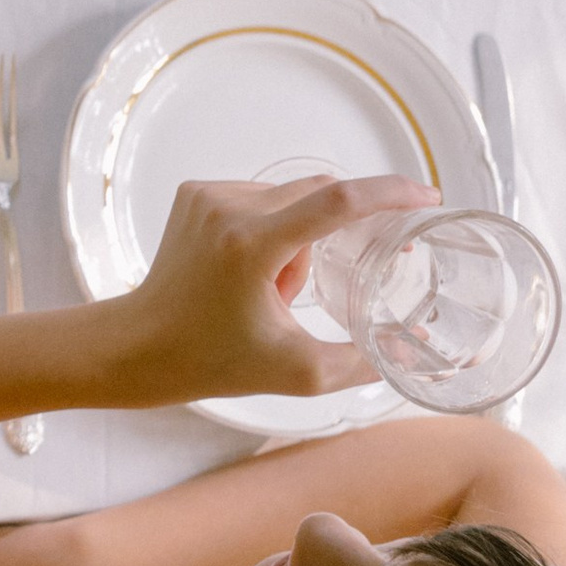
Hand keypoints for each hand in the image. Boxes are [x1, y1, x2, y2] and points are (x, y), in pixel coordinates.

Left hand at [114, 175, 436, 406]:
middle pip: (319, 196)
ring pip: (291, 198)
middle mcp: (229, 208)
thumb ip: (361, 361)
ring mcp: (208, 195)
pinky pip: (261, 196)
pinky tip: (248, 271)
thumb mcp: (297, 372)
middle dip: (332, 239)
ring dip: (300, 236)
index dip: (392, 194)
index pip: (339, 200)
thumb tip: (408, 350)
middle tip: (323, 286)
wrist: (139, 347)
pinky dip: (272, 227)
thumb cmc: (209, 360)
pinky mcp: (195, 194)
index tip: (426, 197)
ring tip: (270, 291)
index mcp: (253, 245)